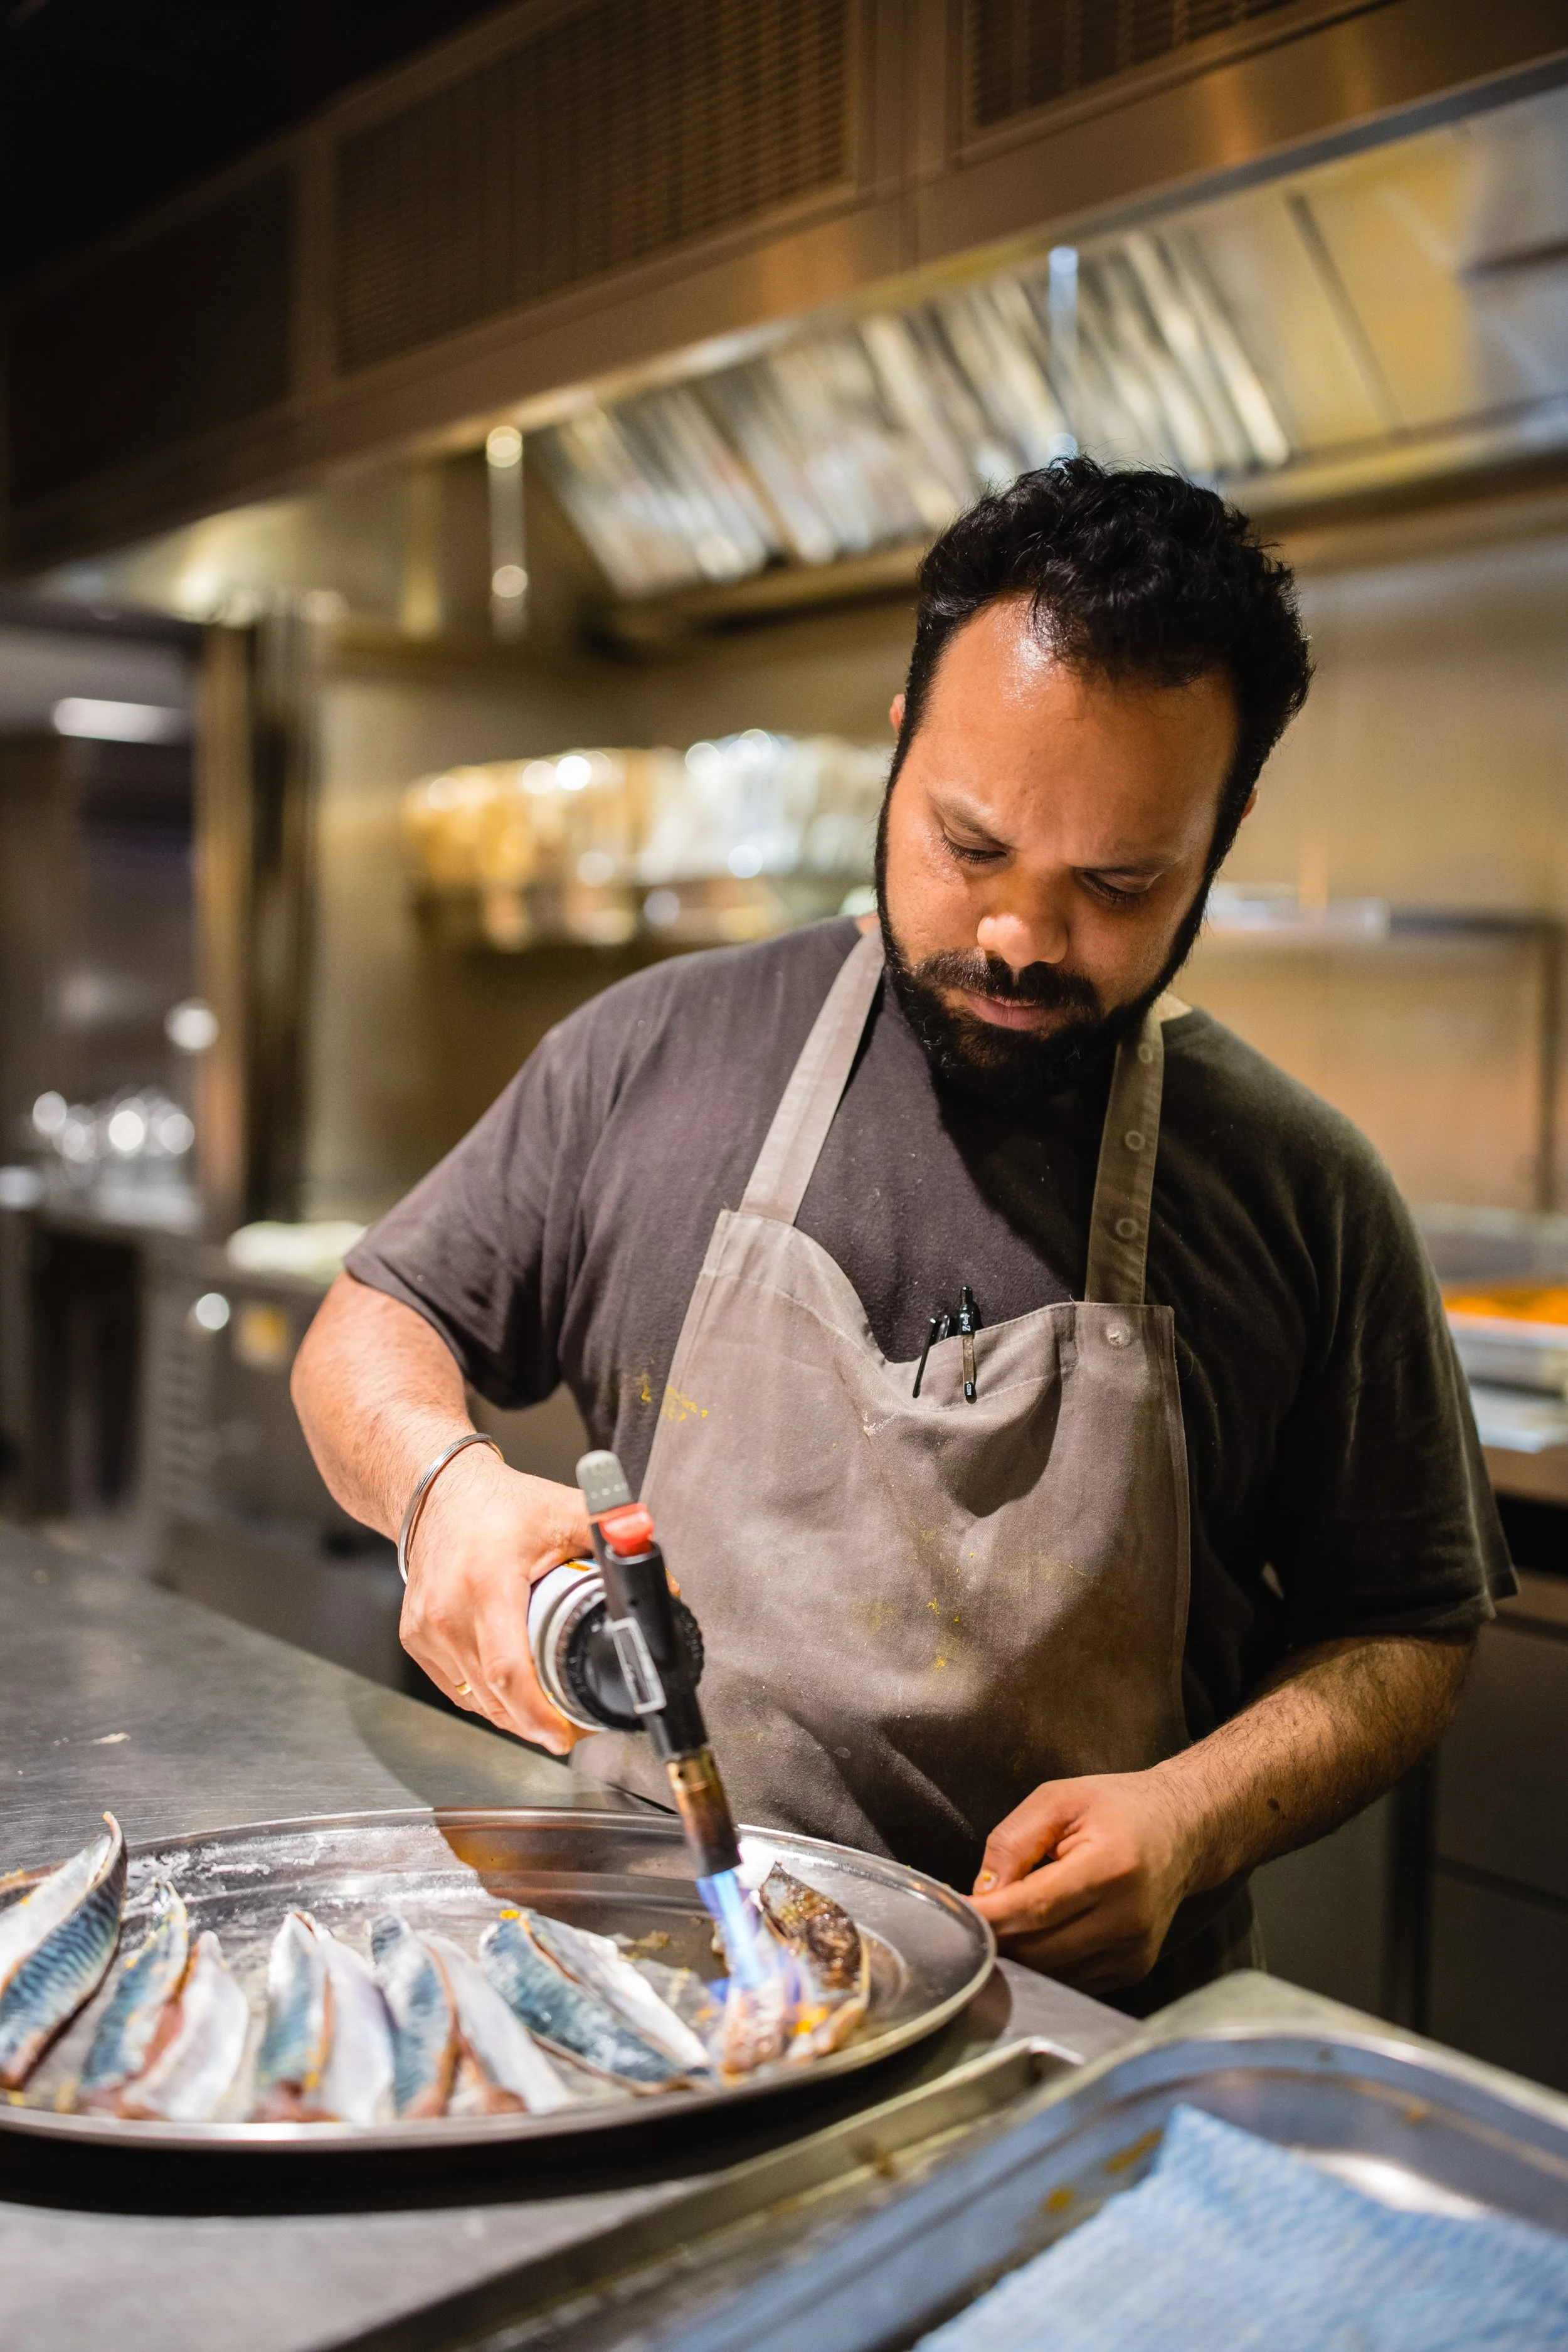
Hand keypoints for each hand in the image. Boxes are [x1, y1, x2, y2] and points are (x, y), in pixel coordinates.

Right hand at [399, 1444, 593, 1753]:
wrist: (439, 1493)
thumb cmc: (500, 1505)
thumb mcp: (565, 1511)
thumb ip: (615, 1541)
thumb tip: (664, 1582)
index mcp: (487, 1586)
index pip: (509, 1670)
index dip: (537, 1714)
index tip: (562, 1736)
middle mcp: (449, 1613)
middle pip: (494, 1696)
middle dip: (536, 1722)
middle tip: (571, 1727)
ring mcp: (426, 1630)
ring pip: (475, 1699)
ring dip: (511, 1714)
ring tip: (546, 1710)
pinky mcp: (414, 1638)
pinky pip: (456, 1687)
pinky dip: (485, 1697)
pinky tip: (511, 1689)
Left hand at [968, 1768, 1200, 1992]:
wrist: (1183, 1831)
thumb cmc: (1117, 1808)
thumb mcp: (1059, 1799)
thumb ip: (1014, 1841)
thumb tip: (981, 1892)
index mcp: (1111, 1867)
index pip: (1036, 1907)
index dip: (990, 1916)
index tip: (955, 1912)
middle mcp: (1127, 1917)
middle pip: (1039, 1948)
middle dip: (996, 1936)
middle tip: (968, 1917)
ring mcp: (1133, 1950)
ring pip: (1051, 1971)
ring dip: (1017, 1953)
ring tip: (1001, 1922)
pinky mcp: (1133, 1968)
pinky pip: (1072, 1979)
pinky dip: (1044, 1963)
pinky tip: (1034, 1935)